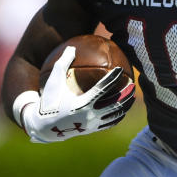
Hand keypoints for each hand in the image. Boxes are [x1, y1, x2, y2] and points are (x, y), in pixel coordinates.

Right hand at [16, 46, 134, 142]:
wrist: (43, 127)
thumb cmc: (49, 101)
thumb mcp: (53, 81)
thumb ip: (62, 63)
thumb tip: (71, 47)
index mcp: (81, 103)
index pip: (102, 89)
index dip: (112, 78)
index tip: (119, 68)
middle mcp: (89, 115)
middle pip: (114, 104)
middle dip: (125, 94)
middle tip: (133, 84)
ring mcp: (92, 124)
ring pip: (115, 115)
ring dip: (125, 105)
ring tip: (132, 97)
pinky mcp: (92, 130)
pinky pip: (110, 123)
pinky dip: (118, 116)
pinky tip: (122, 109)